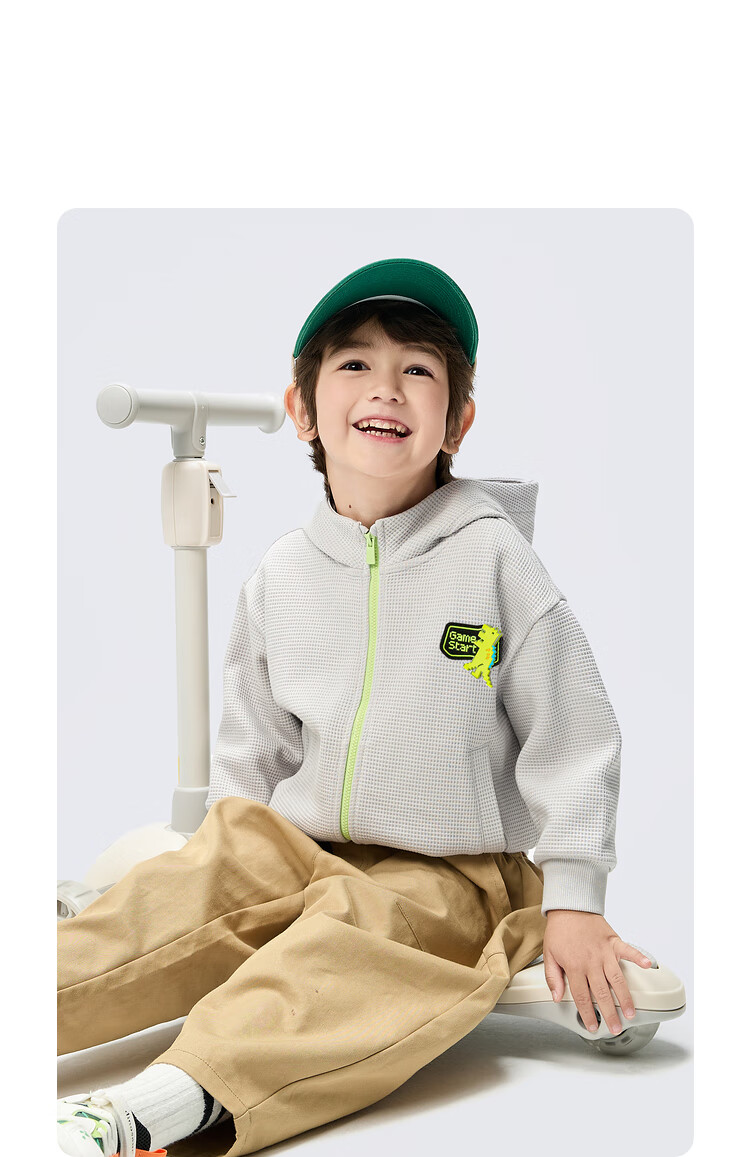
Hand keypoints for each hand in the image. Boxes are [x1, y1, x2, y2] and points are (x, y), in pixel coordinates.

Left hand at [543, 910, 652, 1034]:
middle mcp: (591, 962)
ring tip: (630, 1012)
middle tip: (616, 1028)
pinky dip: (638, 957)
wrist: (569, 906)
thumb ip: (553, 978)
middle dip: (609, 1013)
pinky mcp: (613, 941)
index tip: (593, 1026)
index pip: (581, 996)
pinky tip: (647, 966)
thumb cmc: (559, 930)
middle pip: (602, 993)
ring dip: (625, 997)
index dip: (587, 1014)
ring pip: (617, 979)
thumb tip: (557, 997)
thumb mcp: (549, 954)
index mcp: (574, 966)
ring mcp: (604, 952)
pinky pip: (628, 950)